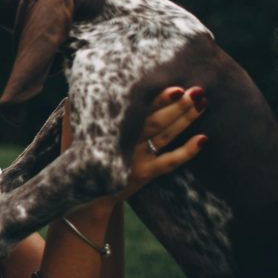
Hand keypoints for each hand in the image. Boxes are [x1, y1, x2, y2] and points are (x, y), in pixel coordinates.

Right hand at [60, 86, 206, 205]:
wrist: (82, 194)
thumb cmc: (79, 153)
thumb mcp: (73, 129)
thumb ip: (76, 107)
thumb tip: (80, 83)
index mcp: (112, 128)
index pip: (140, 110)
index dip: (159, 99)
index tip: (177, 87)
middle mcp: (127, 142)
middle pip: (157, 121)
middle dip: (178, 106)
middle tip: (197, 90)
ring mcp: (138, 159)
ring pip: (166, 137)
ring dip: (185, 120)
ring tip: (203, 103)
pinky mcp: (145, 174)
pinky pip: (169, 163)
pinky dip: (187, 152)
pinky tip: (204, 139)